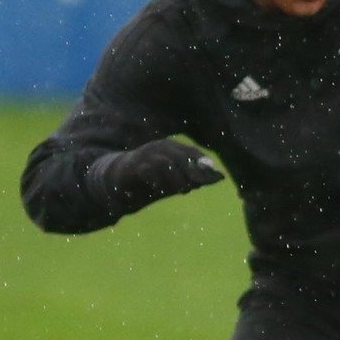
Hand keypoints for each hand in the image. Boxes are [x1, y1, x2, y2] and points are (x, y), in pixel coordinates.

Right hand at [95, 139, 222, 211]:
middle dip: (192, 176)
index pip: (194, 153)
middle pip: (183, 158)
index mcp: (173, 147)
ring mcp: (146, 155)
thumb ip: (197, 178)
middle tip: (191, 189)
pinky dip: (157, 182)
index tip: (212, 181)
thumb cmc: (153, 179)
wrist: (118, 182)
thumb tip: (221, 176)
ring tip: (179, 191)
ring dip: (176, 181)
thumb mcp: (177, 179)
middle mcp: (160, 147)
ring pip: (167, 164)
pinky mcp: (133, 166)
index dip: (204, 167)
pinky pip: (149, 171)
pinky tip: (159, 190)